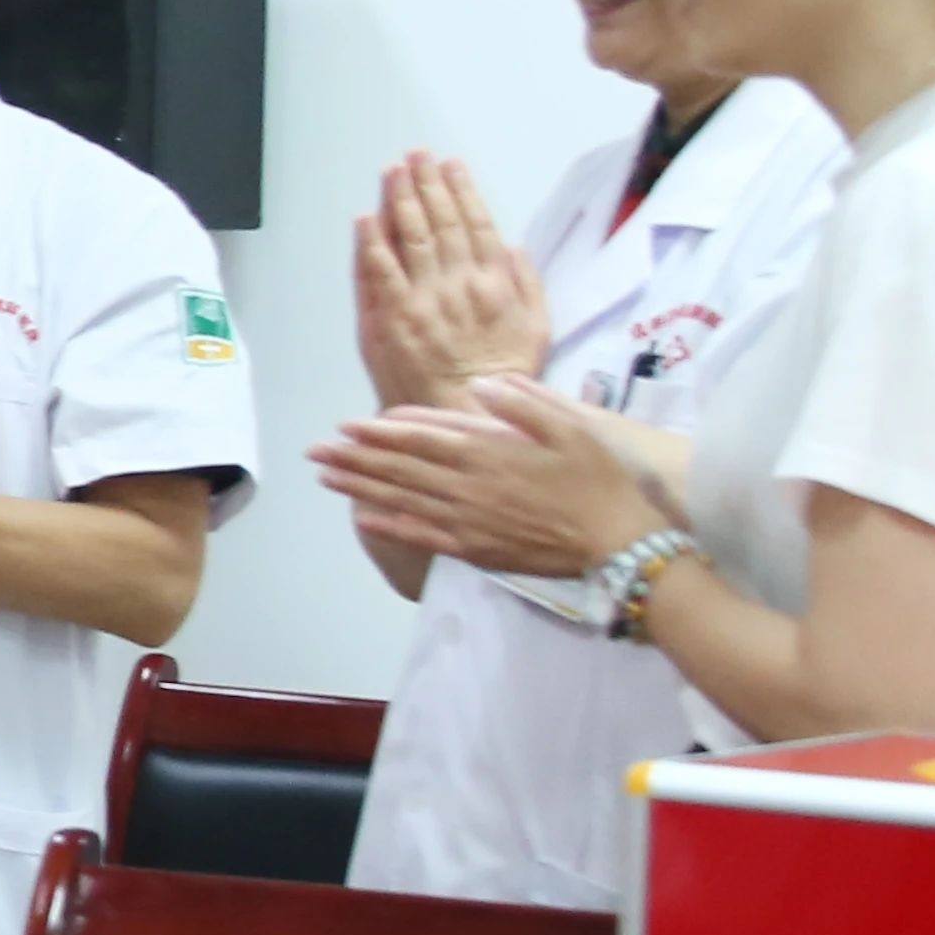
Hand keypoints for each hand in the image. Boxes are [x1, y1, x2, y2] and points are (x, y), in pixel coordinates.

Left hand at [311, 371, 665, 580]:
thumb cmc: (597, 478)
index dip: (381, 431)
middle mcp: (467, 486)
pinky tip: (364, 519)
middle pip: (400, 468)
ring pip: (402, 500)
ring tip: (326, 477)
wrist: (618, 541)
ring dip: (361, 487)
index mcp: (488, 452)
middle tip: (316, 449)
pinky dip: (391, 526)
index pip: (421, 438)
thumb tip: (479, 385)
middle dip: (355, 457)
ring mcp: (468, 520)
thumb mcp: (570, 426)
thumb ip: (522, 402)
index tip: (348, 424)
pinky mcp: (475, 548)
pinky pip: (423, 535)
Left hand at [353, 153, 546, 408]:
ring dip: (398, 200)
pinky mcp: (390, 319)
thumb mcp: (537, 328)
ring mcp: (421, 300)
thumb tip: (513, 245)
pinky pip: (378, 272)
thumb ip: (527, 283)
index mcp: (495, 283)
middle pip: (439, 222)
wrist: (463, 416)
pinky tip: (366, 217)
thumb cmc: (502, 378)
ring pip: (408, 238)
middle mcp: (458, 285)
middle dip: (425, 184)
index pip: (476, 223)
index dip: (460, 190)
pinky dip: (371, 242)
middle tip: (415, 155)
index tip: (450, 165)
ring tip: (392, 171)